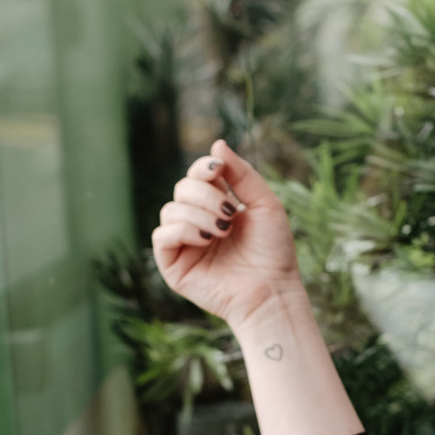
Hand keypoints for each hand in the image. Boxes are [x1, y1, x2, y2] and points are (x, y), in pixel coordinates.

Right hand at [152, 140, 304, 332]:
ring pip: (170, 210)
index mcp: (217, 206)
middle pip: (182, 189)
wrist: (272, 291)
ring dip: (198, 214)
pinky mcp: (173, 265)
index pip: (197, 176)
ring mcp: (183, 244)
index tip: (219, 171)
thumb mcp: (265, 203)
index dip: (204, 168)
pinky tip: (206, 240)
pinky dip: (183, 230)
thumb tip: (217, 143)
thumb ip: (242, 174)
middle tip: (230, 214)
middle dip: (205, 195)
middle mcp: (197, 222)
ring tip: (222, 231)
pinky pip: (161, 235)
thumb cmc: (273, 251)